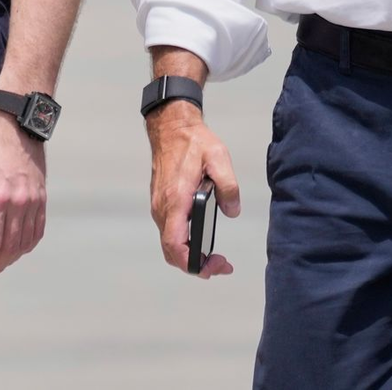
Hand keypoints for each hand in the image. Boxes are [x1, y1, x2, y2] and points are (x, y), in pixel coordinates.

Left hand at [0, 111, 46, 278]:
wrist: (15, 126)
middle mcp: (20, 202)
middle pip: (10, 246)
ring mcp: (34, 200)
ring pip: (26, 241)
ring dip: (13, 257)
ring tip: (0, 262)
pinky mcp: (42, 197)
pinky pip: (39, 229)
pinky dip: (29, 244)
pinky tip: (18, 247)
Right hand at [147, 102, 239, 277]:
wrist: (171, 127)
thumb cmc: (193, 142)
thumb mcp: (218, 157)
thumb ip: (228, 186)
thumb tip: (232, 211)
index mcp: (176, 200)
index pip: (176, 246)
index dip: (195, 263)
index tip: (217, 263)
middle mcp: (162, 207)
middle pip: (172, 252)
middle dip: (196, 265)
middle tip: (221, 264)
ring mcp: (159, 206)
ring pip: (169, 244)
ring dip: (190, 255)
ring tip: (213, 255)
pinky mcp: (160, 203)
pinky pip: (169, 231)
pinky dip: (183, 243)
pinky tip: (200, 237)